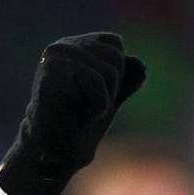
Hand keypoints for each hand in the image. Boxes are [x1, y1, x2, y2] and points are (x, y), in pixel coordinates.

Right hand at [0, 32, 145, 194]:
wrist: (56, 150)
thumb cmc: (80, 123)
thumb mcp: (110, 96)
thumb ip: (126, 79)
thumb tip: (141, 65)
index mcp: (74, 46)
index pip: (115, 44)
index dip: (116, 75)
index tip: (93, 94)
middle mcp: (62, 46)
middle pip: (115, 57)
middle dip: (112, 88)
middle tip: (86, 105)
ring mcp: (56, 57)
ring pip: (109, 71)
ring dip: (104, 99)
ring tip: (80, 109)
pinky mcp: (53, 72)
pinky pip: (97, 83)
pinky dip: (97, 105)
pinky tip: (76, 113)